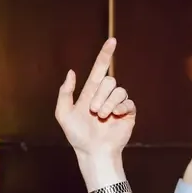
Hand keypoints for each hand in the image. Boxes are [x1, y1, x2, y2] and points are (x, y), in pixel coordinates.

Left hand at [55, 38, 135, 157]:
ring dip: (108, 103)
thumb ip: (65, 93)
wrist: (93, 152)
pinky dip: (120, 108)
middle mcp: (105, 96)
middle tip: (93, 111)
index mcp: (90, 93)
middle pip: (109, 80)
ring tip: (102, 117)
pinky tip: (114, 116)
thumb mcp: (63, 114)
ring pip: (118, 90)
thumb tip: (72, 72)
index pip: (99, 69)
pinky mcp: (128, 113)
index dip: (105, 55)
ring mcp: (117, 104)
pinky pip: (128, 102)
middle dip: (100, 95)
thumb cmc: (77, 135)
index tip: (112, 41)